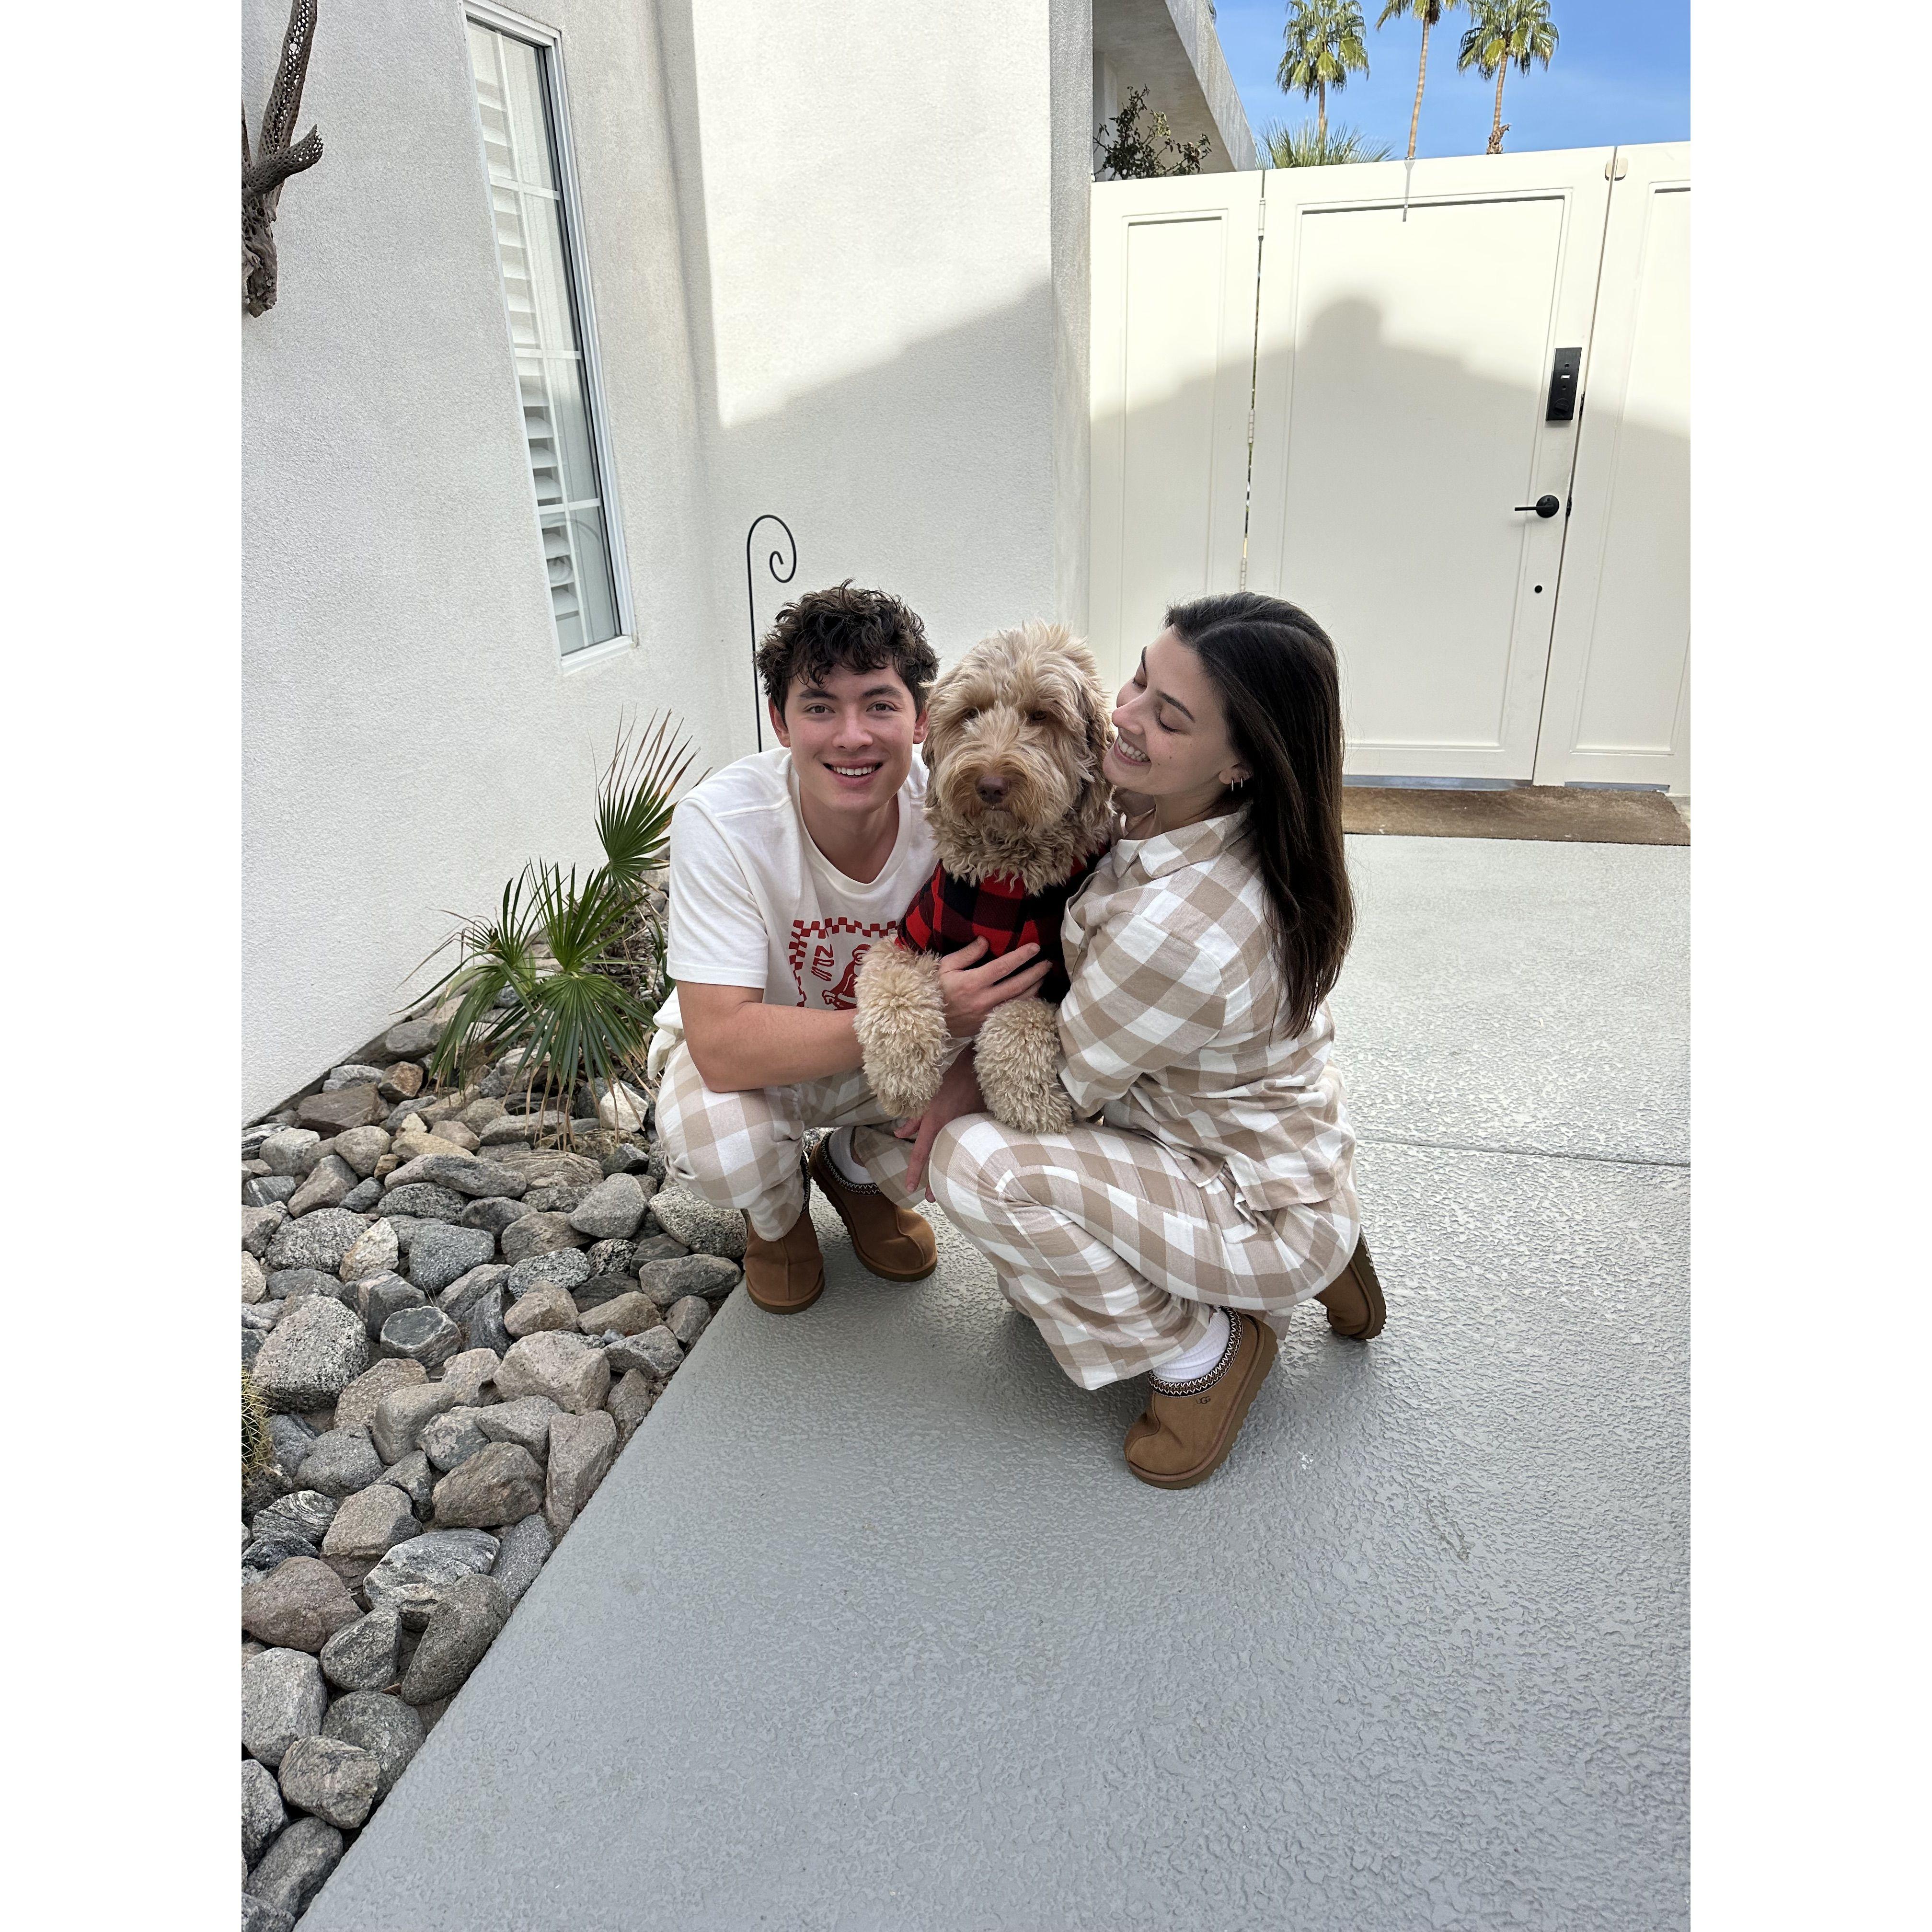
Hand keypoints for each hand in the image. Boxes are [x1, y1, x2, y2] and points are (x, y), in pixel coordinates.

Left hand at [894, 1049, 985, 1198]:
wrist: (978, 1067)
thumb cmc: (950, 1080)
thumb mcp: (927, 1098)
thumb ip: (913, 1119)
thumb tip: (899, 1134)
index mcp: (935, 1122)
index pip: (921, 1153)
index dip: (915, 1172)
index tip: (909, 1188)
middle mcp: (950, 1129)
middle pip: (941, 1160)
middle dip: (935, 1181)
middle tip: (932, 1198)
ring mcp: (967, 1129)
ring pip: (956, 1155)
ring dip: (952, 1170)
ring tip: (949, 1186)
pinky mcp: (981, 1126)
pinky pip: (970, 1144)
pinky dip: (967, 1155)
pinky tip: (968, 1166)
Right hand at [937, 938, 1052, 1037]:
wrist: (925, 1020)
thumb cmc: (934, 989)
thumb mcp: (945, 966)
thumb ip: (967, 953)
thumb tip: (986, 940)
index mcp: (972, 982)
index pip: (1003, 967)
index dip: (1021, 956)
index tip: (1035, 947)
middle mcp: (983, 1000)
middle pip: (1017, 985)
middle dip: (1035, 973)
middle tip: (1048, 963)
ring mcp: (987, 1015)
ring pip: (1018, 1002)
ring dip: (1034, 989)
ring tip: (1043, 977)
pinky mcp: (987, 1026)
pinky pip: (1012, 1014)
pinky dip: (1025, 1004)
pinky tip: (1032, 996)